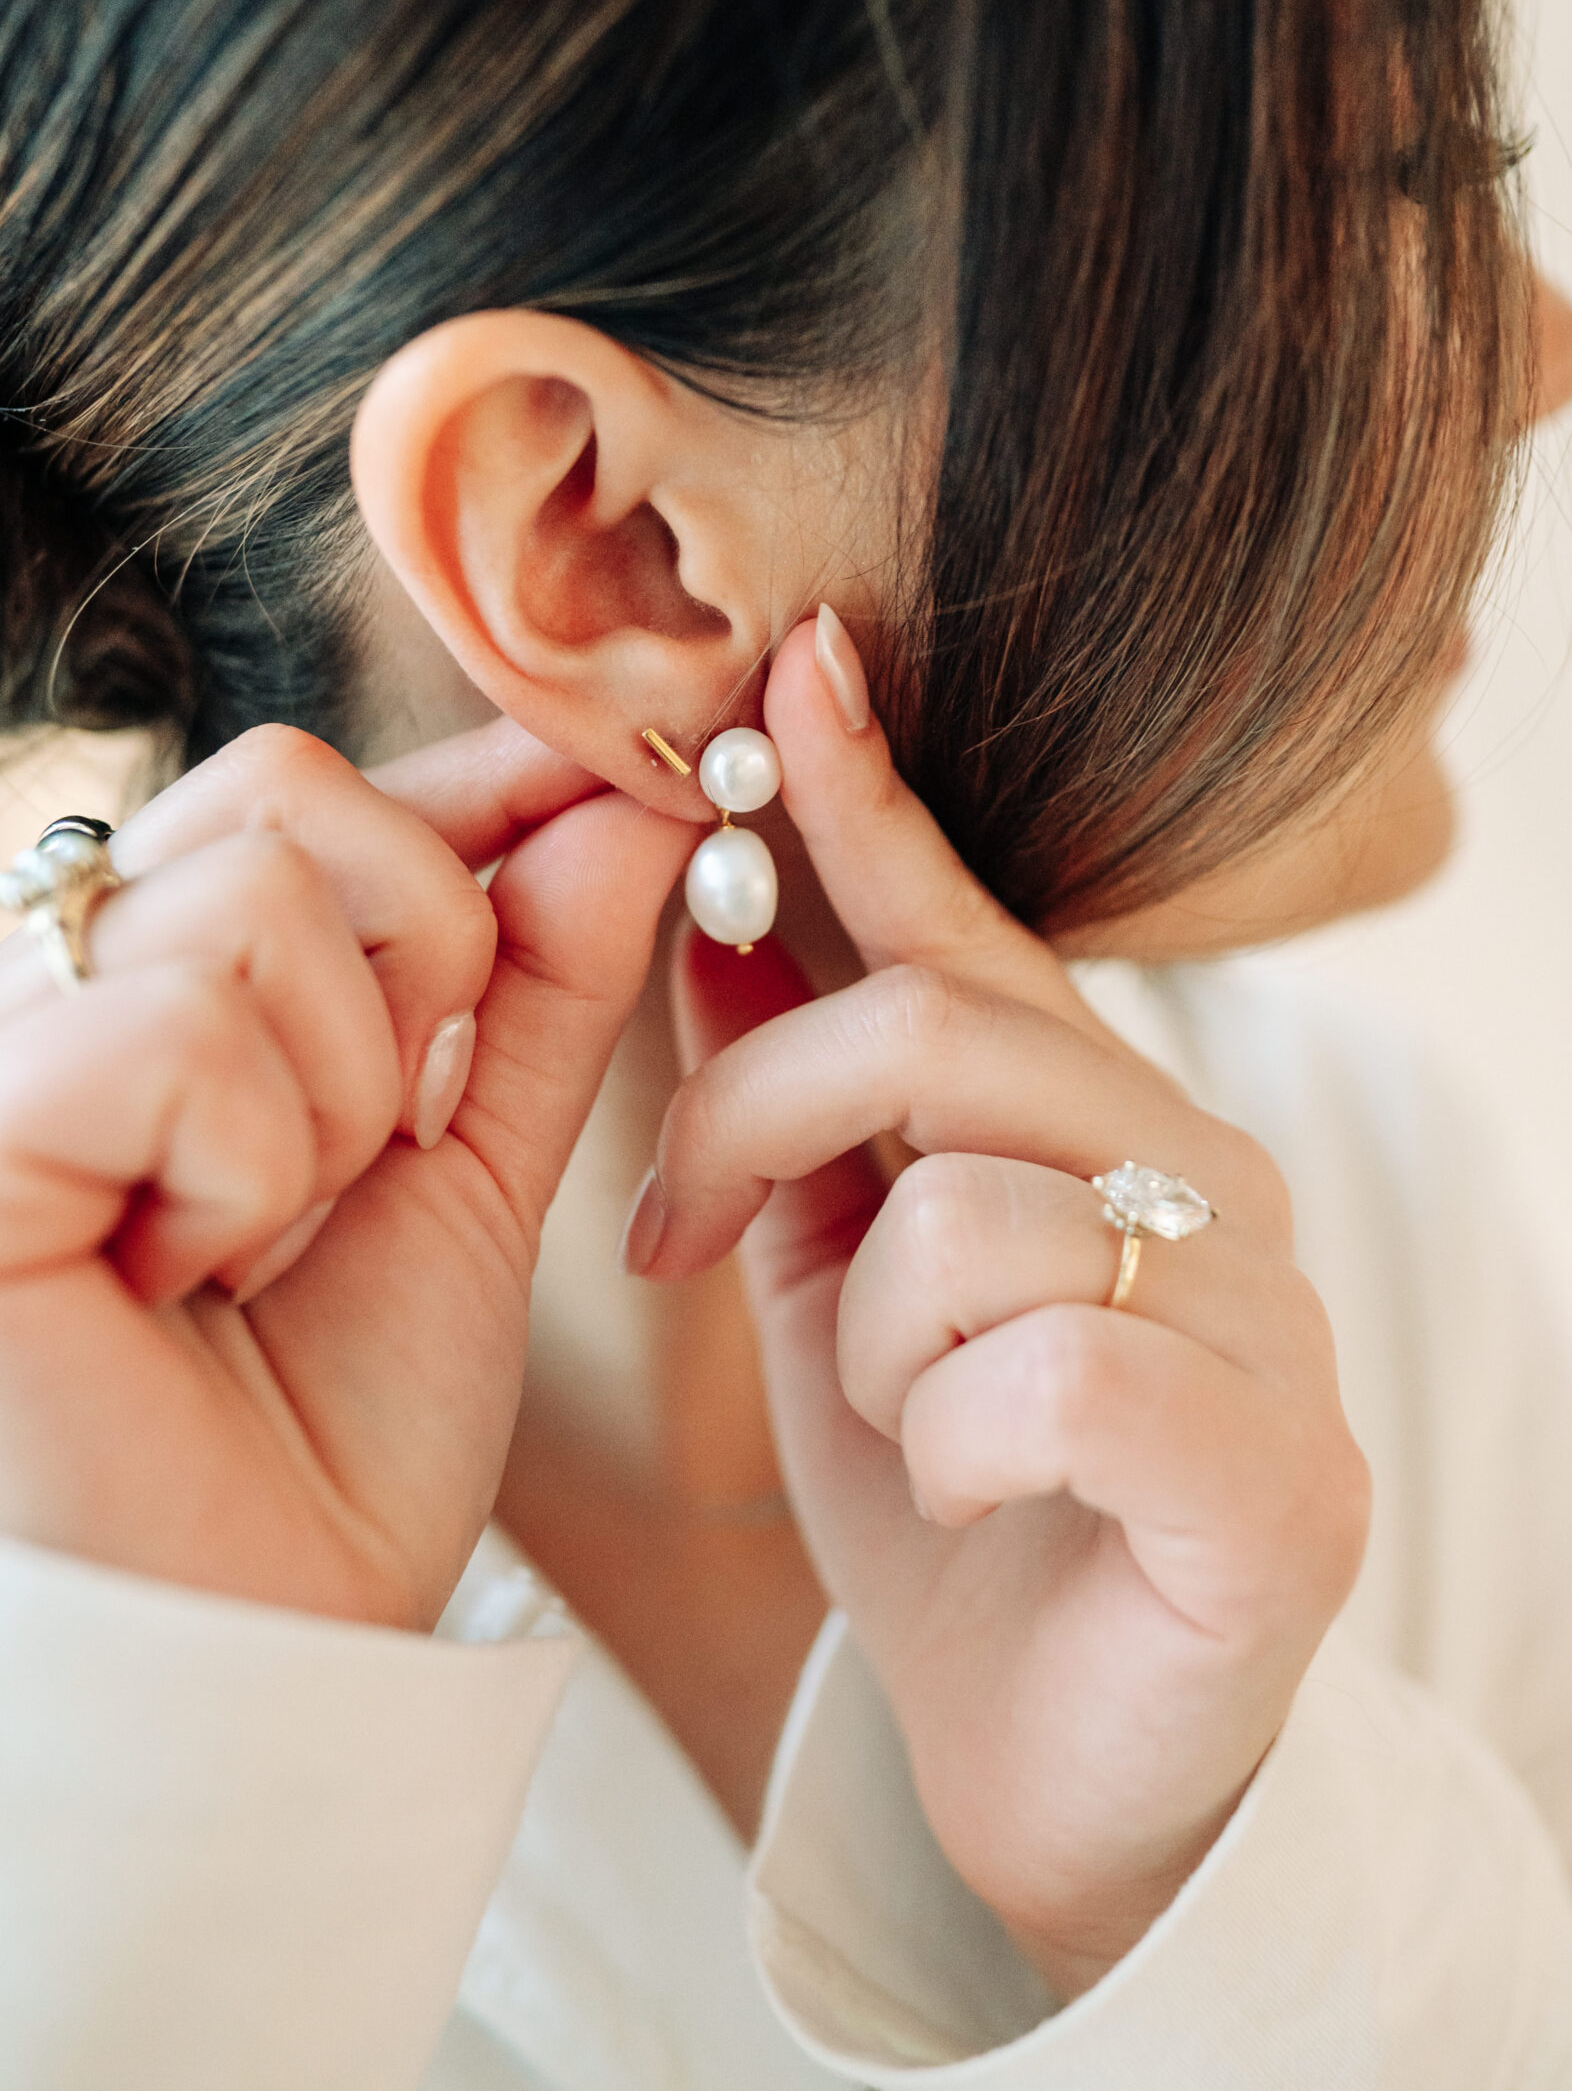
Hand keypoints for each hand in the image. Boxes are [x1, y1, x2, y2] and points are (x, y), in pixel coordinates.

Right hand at [0, 720, 691, 1625]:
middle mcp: (58, 980)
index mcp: (164, 972)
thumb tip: (641, 797)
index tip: (633, 796)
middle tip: (386, 1144)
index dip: (484, 788)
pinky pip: (179, 1026)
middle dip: (423, 966)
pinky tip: (187, 1271)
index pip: (319, 788)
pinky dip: (250, 1164)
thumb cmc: (338, 1426)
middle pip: (294, 792)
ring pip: (258, 896)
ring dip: (342, 1097)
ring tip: (267, 1240)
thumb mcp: (476, 1164)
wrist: (251, 1651)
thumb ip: (544, 975)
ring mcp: (1, 1045)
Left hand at [637, 620, 1369, 1997]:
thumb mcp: (837, 1290)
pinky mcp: (1277, 1476)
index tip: (791, 671)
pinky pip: (1045, 1373)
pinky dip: (950, 1443)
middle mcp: (1214, 1180)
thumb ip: (794, 1121)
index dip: (872, 802)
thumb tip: (702, 924)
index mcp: (1109, 1119)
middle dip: (753, 1119)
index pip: (974, 929)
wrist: (1054, 1765)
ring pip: (968, 1214)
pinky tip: (980, 1489)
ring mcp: (1268, 1324)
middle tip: (668, 1238)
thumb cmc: (949, 1502)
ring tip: (903, 1419)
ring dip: (873, 1342)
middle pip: (939, 1032)